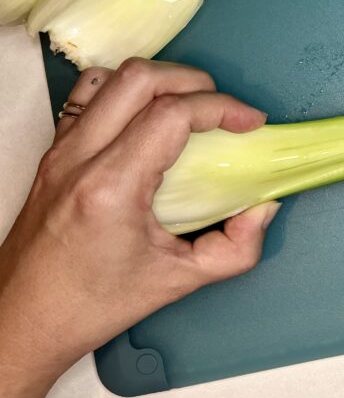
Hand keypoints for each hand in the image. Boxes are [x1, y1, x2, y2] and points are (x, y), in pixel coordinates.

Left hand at [0, 58, 277, 397]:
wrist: (26, 319)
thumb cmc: (93, 304)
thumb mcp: (179, 282)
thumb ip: (236, 249)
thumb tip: (263, 208)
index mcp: (111, 187)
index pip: (171, 114)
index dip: (222, 107)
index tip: (251, 123)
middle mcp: (79, 158)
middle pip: (140, 78)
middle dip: (195, 82)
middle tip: (224, 111)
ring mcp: (61, 151)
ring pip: (111, 78)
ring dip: (159, 82)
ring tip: (189, 108)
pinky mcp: (53, 152)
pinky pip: (88, 96)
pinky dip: (125, 92)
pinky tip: (147, 116)